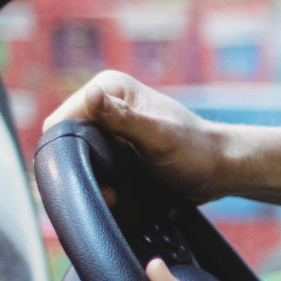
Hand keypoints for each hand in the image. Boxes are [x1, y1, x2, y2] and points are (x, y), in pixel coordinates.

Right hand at [43, 71, 235, 203]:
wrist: (218, 170)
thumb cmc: (195, 151)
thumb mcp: (158, 136)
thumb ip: (123, 118)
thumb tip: (90, 95)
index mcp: (110, 87)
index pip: (62, 118)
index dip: (68, 147)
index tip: (92, 171)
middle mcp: (104, 103)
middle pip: (65, 138)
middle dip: (80, 166)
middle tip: (109, 188)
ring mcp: (107, 127)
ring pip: (75, 156)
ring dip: (91, 177)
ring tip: (116, 193)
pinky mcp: (113, 147)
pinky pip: (91, 165)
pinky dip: (100, 181)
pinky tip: (118, 193)